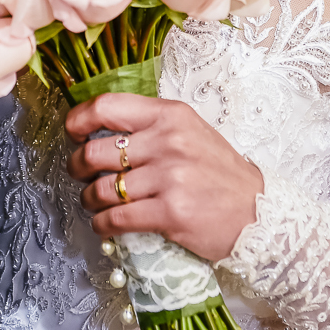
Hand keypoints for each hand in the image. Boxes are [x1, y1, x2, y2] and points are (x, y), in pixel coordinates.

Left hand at [65, 92, 261, 260]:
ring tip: (92, 200)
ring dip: (89, 198)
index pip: (107, 106)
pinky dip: (102, 223)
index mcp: (170, 115)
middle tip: (78, 172)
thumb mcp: (189, 131)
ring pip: (102, 189)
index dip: (78, 119)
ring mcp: (169, 178)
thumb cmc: (218, 172)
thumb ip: (150, 125)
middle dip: (77, 165)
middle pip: (95, 151)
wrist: (258, 212)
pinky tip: (104, 222)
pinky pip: (117, 218)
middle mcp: (168, 142)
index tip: (71, 132)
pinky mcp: (170, 213)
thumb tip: (98, 128)